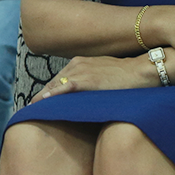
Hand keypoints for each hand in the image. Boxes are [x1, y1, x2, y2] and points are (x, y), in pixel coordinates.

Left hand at [32, 55, 151, 101]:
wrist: (142, 70)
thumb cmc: (126, 75)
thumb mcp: (103, 74)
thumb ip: (90, 82)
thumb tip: (82, 97)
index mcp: (79, 63)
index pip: (58, 80)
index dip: (47, 92)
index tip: (39, 104)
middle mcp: (76, 65)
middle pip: (52, 83)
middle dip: (42, 97)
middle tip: (32, 110)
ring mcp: (81, 71)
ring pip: (55, 86)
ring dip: (44, 98)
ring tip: (34, 111)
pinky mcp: (88, 80)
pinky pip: (65, 88)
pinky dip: (53, 95)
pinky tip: (44, 103)